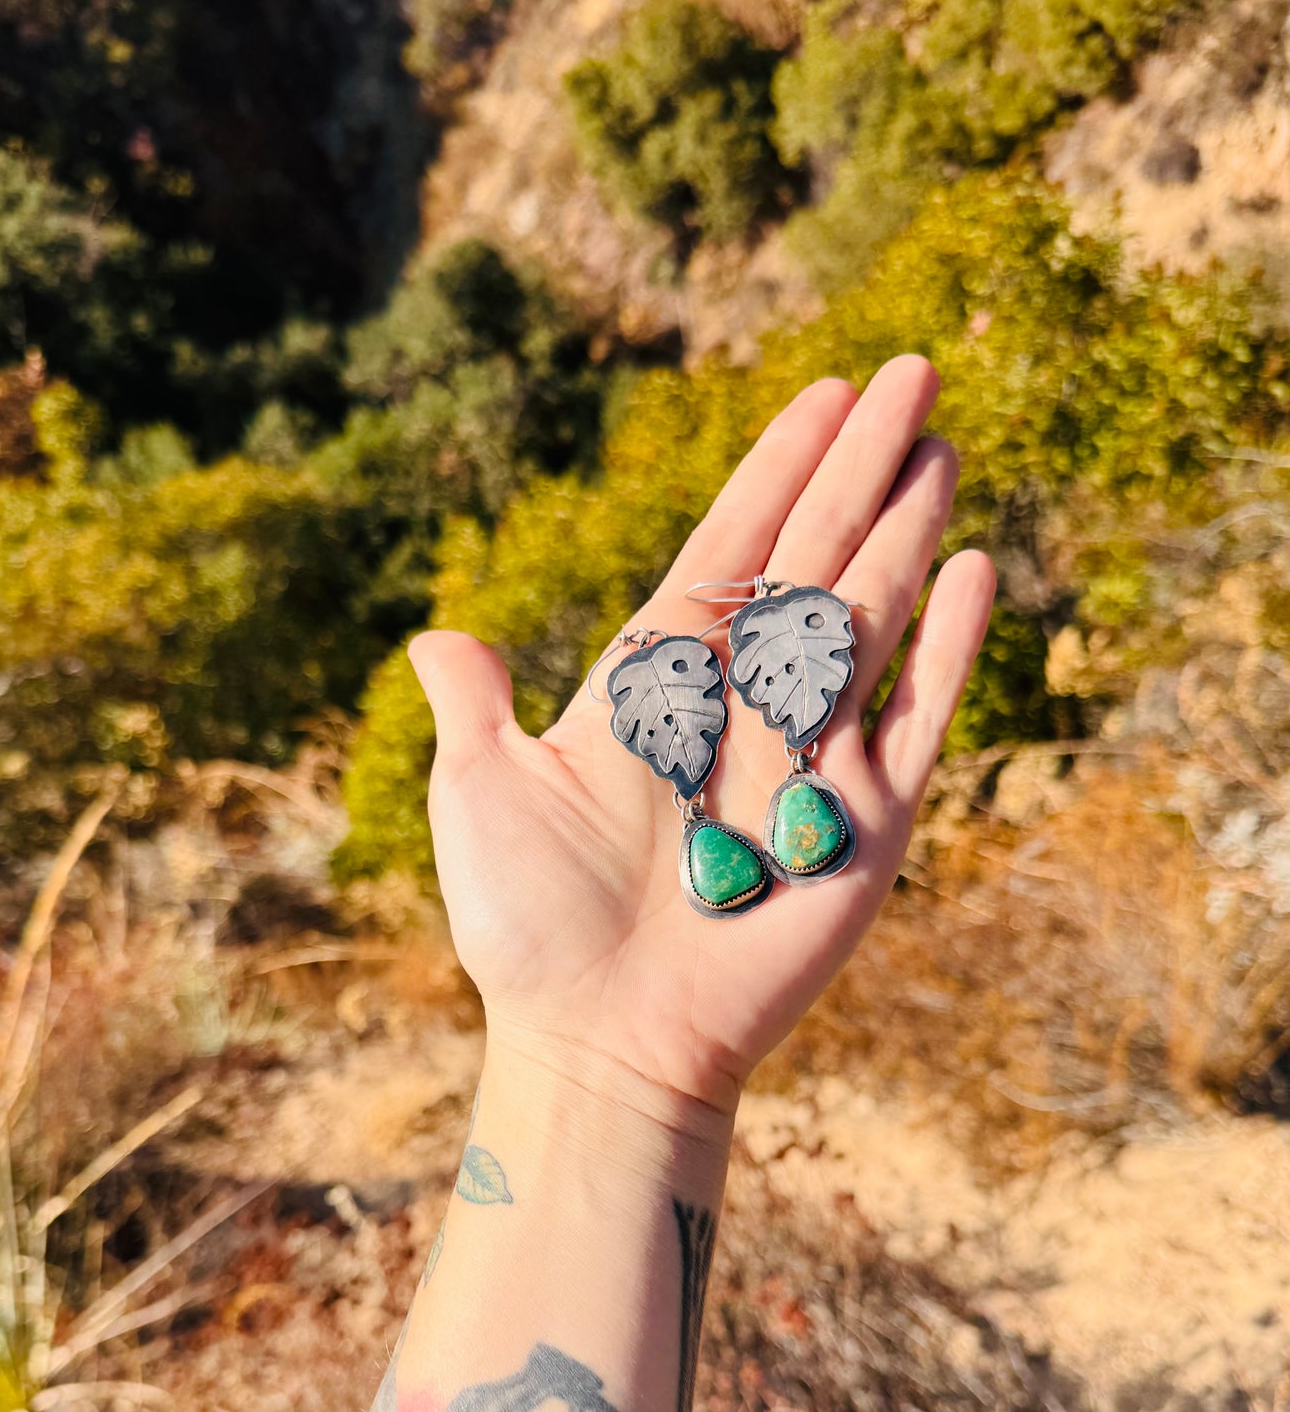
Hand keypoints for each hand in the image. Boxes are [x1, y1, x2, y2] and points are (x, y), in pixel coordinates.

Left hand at [409, 355, 995, 1117]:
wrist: (603, 1040)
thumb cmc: (533, 928)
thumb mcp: (484, 795)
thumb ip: (474, 707)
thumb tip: (438, 638)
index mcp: (658, 682)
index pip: (732, 547)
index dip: (779, 469)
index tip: (823, 394)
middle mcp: (743, 705)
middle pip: (815, 555)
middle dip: (862, 463)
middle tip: (914, 371)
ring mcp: (811, 758)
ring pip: (871, 614)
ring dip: (907, 526)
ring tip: (942, 442)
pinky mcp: (867, 823)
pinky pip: (919, 716)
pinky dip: (947, 645)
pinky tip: (973, 567)